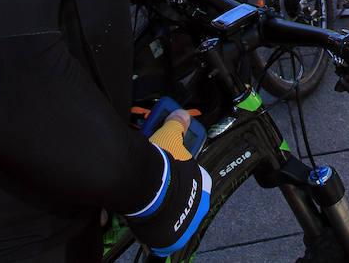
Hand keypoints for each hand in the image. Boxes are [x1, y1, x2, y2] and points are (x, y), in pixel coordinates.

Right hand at [127, 115, 210, 254]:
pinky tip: (147, 216)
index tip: (170, 169)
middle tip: (156, 182)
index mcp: (201, 179)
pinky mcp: (173, 234)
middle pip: (185, 194)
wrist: (146, 185)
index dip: (182, 172)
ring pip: (175, 212)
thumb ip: (178, 125)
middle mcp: (199, 200)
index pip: (197, 176)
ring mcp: (187, 219)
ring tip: (149, 199)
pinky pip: (166, 230)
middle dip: (172, 188)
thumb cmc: (162, 160)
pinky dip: (158, 224)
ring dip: (165, 206)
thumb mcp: (170, 136)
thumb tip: (182, 114)